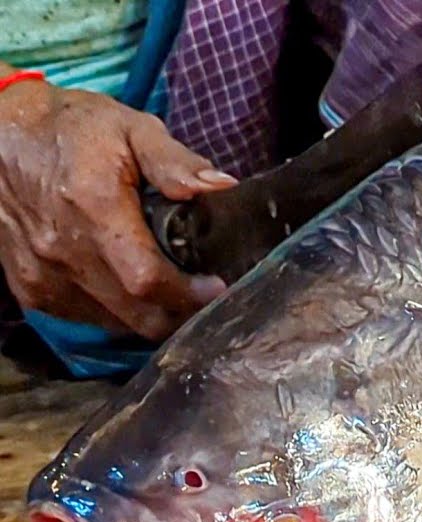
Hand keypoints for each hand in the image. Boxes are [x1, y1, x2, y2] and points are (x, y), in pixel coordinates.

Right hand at [0, 79, 237, 340]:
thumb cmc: (72, 128)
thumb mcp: (131, 128)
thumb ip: (175, 162)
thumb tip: (222, 185)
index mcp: (94, 207)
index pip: (147, 280)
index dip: (189, 294)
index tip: (216, 288)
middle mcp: (63, 249)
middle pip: (136, 314)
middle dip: (179, 313)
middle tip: (201, 295)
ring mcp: (43, 273)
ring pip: (114, 323)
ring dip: (149, 315)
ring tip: (169, 288)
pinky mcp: (30, 288)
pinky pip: (85, 317)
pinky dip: (116, 312)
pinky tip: (129, 286)